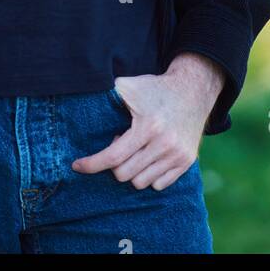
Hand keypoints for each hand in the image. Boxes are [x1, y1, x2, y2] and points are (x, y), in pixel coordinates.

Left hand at [71, 54, 224, 190]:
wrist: (193, 90)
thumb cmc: (155, 88)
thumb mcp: (130, 85)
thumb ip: (106, 94)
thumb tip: (82, 101)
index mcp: (148, 126)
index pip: (114, 156)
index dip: (92, 164)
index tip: (76, 166)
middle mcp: (165, 144)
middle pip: (124, 174)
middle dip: (113, 164)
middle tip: (118, 143)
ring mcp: (177, 155)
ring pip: (141, 182)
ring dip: (131, 170)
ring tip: (134, 149)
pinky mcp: (186, 162)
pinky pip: (159, 185)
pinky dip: (148, 176)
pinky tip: (146, 157)